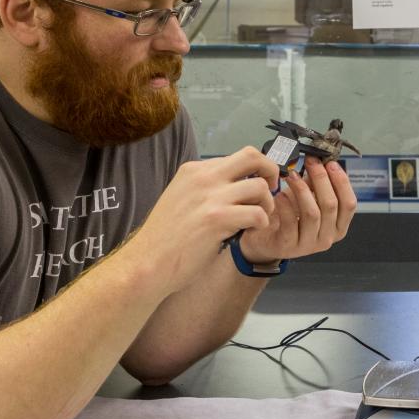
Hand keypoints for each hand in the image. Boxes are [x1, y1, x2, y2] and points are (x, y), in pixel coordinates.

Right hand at [127, 147, 278, 289]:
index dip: (255, 171)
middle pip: (252, 156)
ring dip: (267, 204)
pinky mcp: (217, 219)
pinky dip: (261, 223)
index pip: (237, 157)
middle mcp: (202, 177)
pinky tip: (250, 232)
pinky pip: (257, 213)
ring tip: (259, 218)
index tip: (260, 186)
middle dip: (270, 171)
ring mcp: (210, 196)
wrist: (147, 262)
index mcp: (194, 170)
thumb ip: (206, 188)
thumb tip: (236, 186)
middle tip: (271, 191)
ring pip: (259, 186)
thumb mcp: (181, 198)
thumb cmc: (165, 238)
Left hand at [237, 159, 357, 263]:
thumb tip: (323, 161)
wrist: (266, 237)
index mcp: (338, 227)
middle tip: (310, 162)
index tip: (330, 163)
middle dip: (321, 179)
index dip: (341, 182)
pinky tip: (279, 194)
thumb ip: (318, 184)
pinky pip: (290, 221)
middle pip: (330, 205)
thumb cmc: (289, 216)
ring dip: (302, 189)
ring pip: (312, 213)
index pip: (349, 204)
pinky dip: (285, 204)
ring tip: (292, 175)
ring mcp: (308, 245)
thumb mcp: (309, 199)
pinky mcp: (288, 246)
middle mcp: (327, 238)